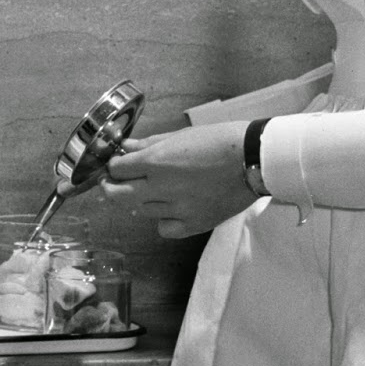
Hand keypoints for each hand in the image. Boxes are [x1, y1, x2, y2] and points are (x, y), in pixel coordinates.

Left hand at [100, 122, 256, 237]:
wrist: (253, 159)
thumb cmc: (219, 141)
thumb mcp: (179, 136)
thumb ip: (148, 144)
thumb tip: (126, 148)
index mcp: (156, 161)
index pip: (117, 169)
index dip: (113, 166)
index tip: (116, 164)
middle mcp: (161, 187)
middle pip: (118, 195)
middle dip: (111, 187)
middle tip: (113, 182)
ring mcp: (177, 209)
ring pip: (141, 211)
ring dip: (141, 200)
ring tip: (154, 189)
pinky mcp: (194, 225)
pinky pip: (165, 229)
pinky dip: (163, 220)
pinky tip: (170, 209)